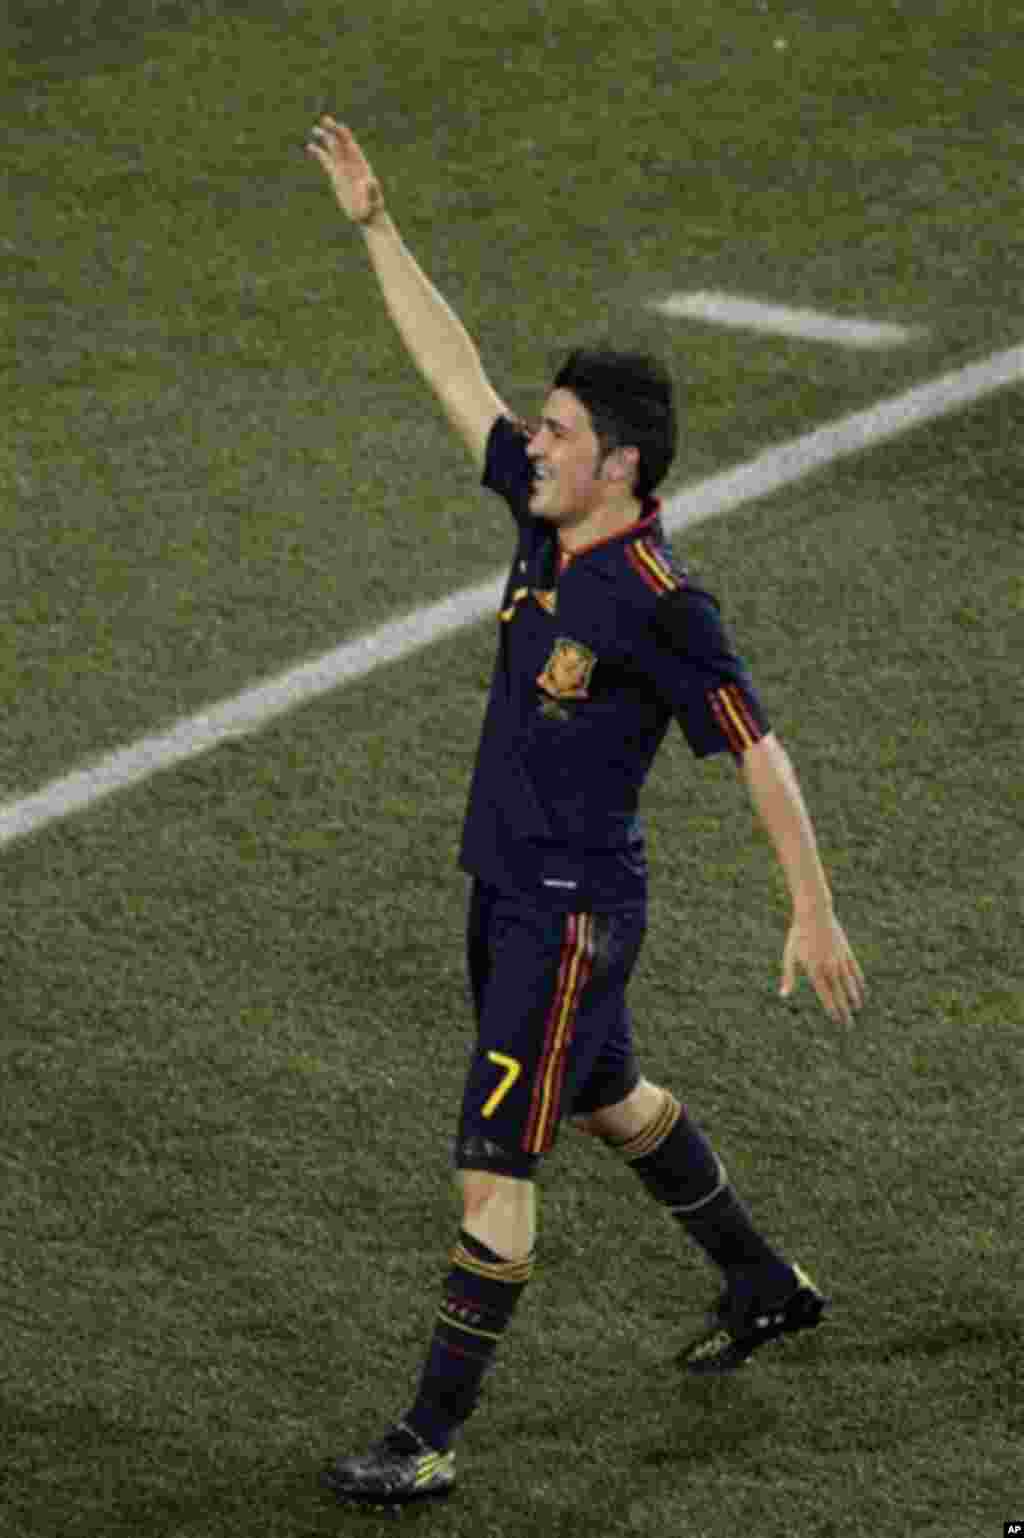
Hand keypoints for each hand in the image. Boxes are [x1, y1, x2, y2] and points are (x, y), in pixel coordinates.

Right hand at [305, 115, 385, 225]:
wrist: (367, 216)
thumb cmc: (373, 209)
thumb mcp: (374, 200)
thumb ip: (373, 191)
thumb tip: (370, 181)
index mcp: (361, 166)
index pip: (352, 147)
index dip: (345, 136)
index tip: (338, 127)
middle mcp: (352, 164)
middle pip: (341, 144)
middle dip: (333, 132)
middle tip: (325, 119)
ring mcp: (343, 169)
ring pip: (333, 150)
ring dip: (325, 139)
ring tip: (315, 129)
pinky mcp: (336, 176)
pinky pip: (326, 161)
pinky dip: (319, 153)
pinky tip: (310, 147)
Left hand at [780, 907, 864, 1024]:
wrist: (815, 913)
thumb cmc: (798, 935)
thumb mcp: (790, 956)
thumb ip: (789, 976)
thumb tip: (784, 995)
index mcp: (815, 971)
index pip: (826, 996)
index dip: (832, 1010)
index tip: (837, 1021)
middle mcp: (829, 968)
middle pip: (839, 994)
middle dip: (844, 1011)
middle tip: (848, 1025)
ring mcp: (840, 960)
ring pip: (850, 984)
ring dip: (854, 997)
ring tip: (857, 1008)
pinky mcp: (846, 951)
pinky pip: (855, 970)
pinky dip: (859, 981)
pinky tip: (861, 989)